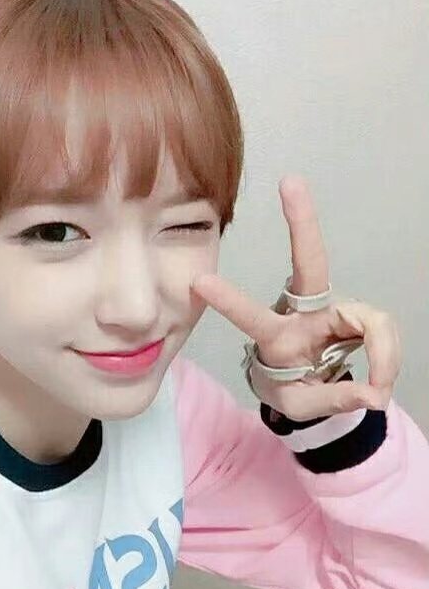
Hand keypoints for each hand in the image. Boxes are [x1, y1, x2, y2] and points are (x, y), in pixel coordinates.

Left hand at [190, 175, 401, 421]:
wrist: (309, 387)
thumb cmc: (292, 390)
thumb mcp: (300, 406)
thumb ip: (331, 400)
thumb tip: (372, 394)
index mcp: (275, 338)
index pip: (252, 317)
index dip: (230, 300)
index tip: (199, 281)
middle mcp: (302, 312)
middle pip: (309, 263)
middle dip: (302, 223)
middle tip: (290, 182)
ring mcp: (331, 310)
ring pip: (369, 316)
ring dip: (383, 353)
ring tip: (379, 391)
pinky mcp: (355, 316)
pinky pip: (382, 332)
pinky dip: (388, 359)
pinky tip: (382, 382)